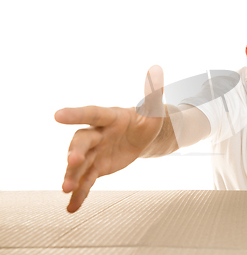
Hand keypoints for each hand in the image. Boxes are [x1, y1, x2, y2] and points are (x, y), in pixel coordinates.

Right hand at [54, 65, 164, 212]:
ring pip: (80, 163)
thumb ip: (153, 94)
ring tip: (67, 189)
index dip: (75, 114)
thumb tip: (157, 70)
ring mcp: (95, 152)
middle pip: (82, 140)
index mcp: (109, 117)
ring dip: (73, 175)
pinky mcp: (96, 168)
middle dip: (76, 150)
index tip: (57, 115)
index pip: (92, 113)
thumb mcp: (154, 111)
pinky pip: (86, 181)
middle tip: (72, 161)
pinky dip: (80, 194)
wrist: (141, 139)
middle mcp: (97, 134)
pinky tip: (72, 207)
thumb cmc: (146, 120)